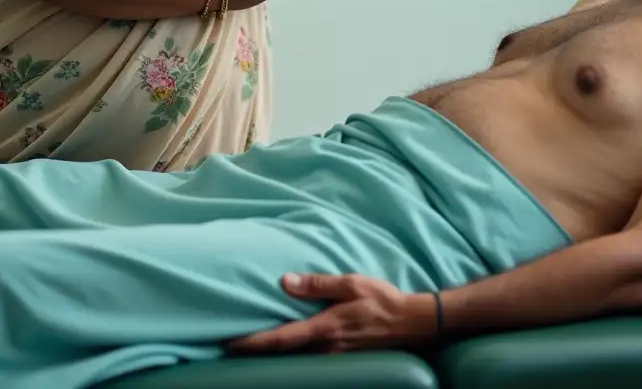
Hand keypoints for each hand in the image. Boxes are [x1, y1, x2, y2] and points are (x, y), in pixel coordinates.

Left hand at [226, 273, 437, 354]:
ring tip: (251, 348)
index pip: (280, 339)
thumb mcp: (351, 283)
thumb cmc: (382, 300)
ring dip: (273, 356)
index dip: (253, 343)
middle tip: (230, 348)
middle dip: (257, 353)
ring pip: (295, 360)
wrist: (412, 324)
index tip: (229, 345)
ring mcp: (333, 357)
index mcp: (324, 327)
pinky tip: (286, 349)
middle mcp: (325, 348)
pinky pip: (310, 359)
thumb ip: (317, 284)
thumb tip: (285, 281)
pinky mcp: (341, 359)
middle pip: (283, 356)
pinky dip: (292, 356)